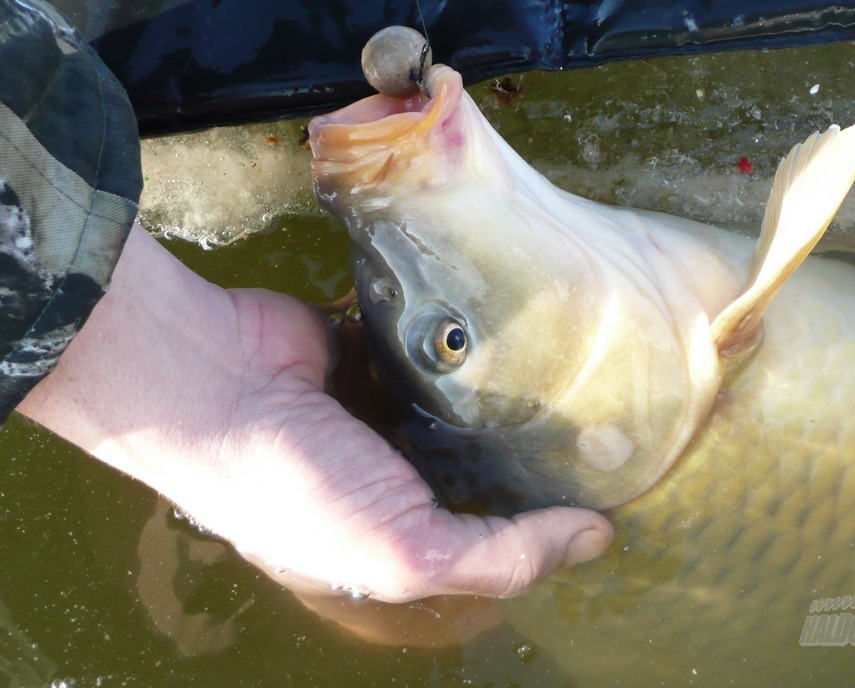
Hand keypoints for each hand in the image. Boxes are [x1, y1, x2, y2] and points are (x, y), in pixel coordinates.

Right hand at [17, 225, 611, 602]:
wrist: (212, 382)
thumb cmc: (295, 485)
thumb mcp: (402, 552)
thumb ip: (500, 557)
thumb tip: (596, 541)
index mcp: (398, 534)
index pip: (492, 535)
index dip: (546, 519)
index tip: (608, 486)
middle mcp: (397, 474)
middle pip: (486, 466)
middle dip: (536, 451)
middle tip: (607, 420)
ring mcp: (388, 410)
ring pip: (471, 405)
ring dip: (510, 392)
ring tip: (581, 368)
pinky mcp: (381, 351)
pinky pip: (443, 350)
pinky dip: (473, 345)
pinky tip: (524, 332)